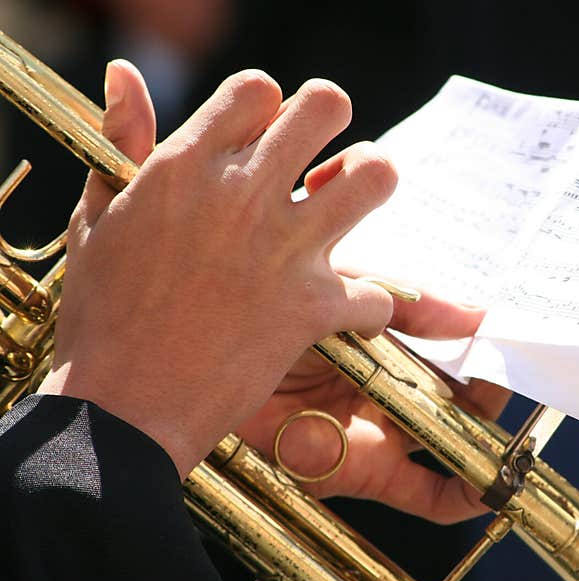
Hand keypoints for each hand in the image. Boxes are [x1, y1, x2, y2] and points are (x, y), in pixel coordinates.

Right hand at [39, 61, 397, 477]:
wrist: (122, 407)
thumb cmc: (102, 314)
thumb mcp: (98, 215)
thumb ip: (122, 140)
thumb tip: (126, 74)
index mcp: (187, 165)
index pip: (260, 89)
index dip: (268, 110)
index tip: (261, 143)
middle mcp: (243, 195)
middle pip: (328, 106)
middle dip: (334, 123)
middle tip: (323, 160)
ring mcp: (283, 249)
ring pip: (376, 176)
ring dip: (372, 186)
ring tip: (354, 206)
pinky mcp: (312, 308)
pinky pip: (377, 295)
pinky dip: (367, 310)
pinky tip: (345, 316)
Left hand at [235, 286, 511, 523]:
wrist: (213, 348)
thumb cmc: (276, 310)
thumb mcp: (348, 293)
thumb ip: (413, 307)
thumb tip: (478, 317)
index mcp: (390, 350)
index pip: (453, 359)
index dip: (485, 357)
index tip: (513, 346)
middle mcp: (389, 393)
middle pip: (459, 404)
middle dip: (491, 396)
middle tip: (518, 381)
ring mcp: (381, 433)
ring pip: (451, 445)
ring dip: (488, 442)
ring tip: (517, 429)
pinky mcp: (366, 470)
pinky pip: (423, 494)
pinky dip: (460, 495)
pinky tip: (490, 489)